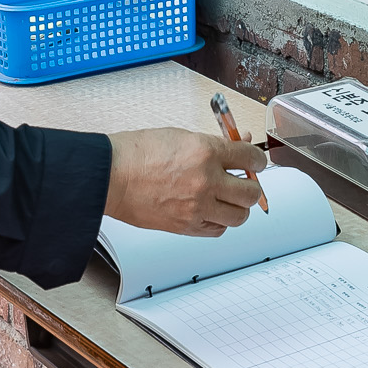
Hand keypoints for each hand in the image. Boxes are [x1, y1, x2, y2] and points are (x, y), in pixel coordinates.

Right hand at [105, 127, 267, 235]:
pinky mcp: (186, 226)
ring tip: (228, 199)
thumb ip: (213, 143)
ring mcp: (197, 206)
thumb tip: (238, 142)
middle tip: (245, 182)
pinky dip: (219, 222)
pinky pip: (217, 230)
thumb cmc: (137, 153)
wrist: (110, 176)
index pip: (250, 158)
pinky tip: (211, 211)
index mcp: (205, 152)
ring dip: (238, 207)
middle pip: (251, 192)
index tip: (256, 162)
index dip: (258, 160)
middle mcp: (206, 181)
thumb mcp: (181, 136)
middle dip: (252, 186)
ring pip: (239, 216)